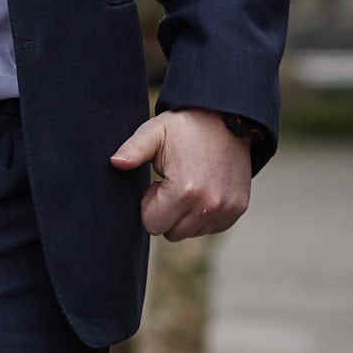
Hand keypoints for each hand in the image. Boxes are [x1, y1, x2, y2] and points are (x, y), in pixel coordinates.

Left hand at [110, 108, 250, 241]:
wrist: (229, 119)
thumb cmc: (187, 127)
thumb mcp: (155, 131)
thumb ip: (133, 150)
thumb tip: (115, 163)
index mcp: (184, 190)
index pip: (152, 225)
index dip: (150, 205)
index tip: (158, 183)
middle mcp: (208, 205)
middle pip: (171, 233)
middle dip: (167, 213)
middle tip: (173, 184)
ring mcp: (226, 209)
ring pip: (190, 232)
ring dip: (185, 215)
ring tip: (190, 184)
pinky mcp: (237, 209)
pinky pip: (210, 227)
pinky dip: (203, 214)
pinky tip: (204, 189)